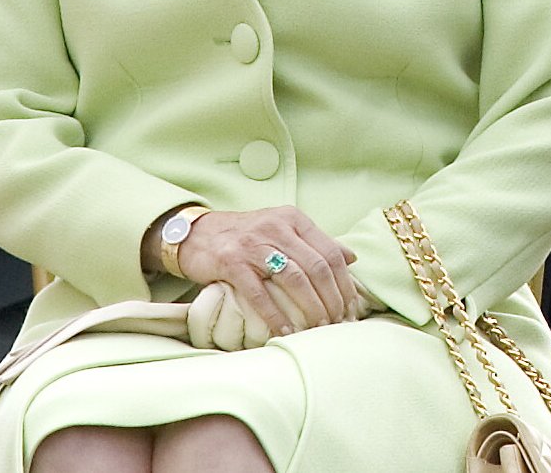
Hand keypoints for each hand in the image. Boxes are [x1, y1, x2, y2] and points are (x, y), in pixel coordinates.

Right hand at [174, 206, 357, 338]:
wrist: (198, 234)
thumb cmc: (246, 236)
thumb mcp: (282, 228)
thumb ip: (314, 242)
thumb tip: (351, 257)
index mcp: (292, 218)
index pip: (330, 252)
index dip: (345, 284)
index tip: (352, 309)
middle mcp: (275, 227)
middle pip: (316, 267)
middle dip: (332, 300)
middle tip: (338, 324)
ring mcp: (253, 244)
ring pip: (294, 279)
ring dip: (311, 309)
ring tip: (319, 329)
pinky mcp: (232, 263)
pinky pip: (260, 294)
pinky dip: (276, 316)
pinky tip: (286, 332)